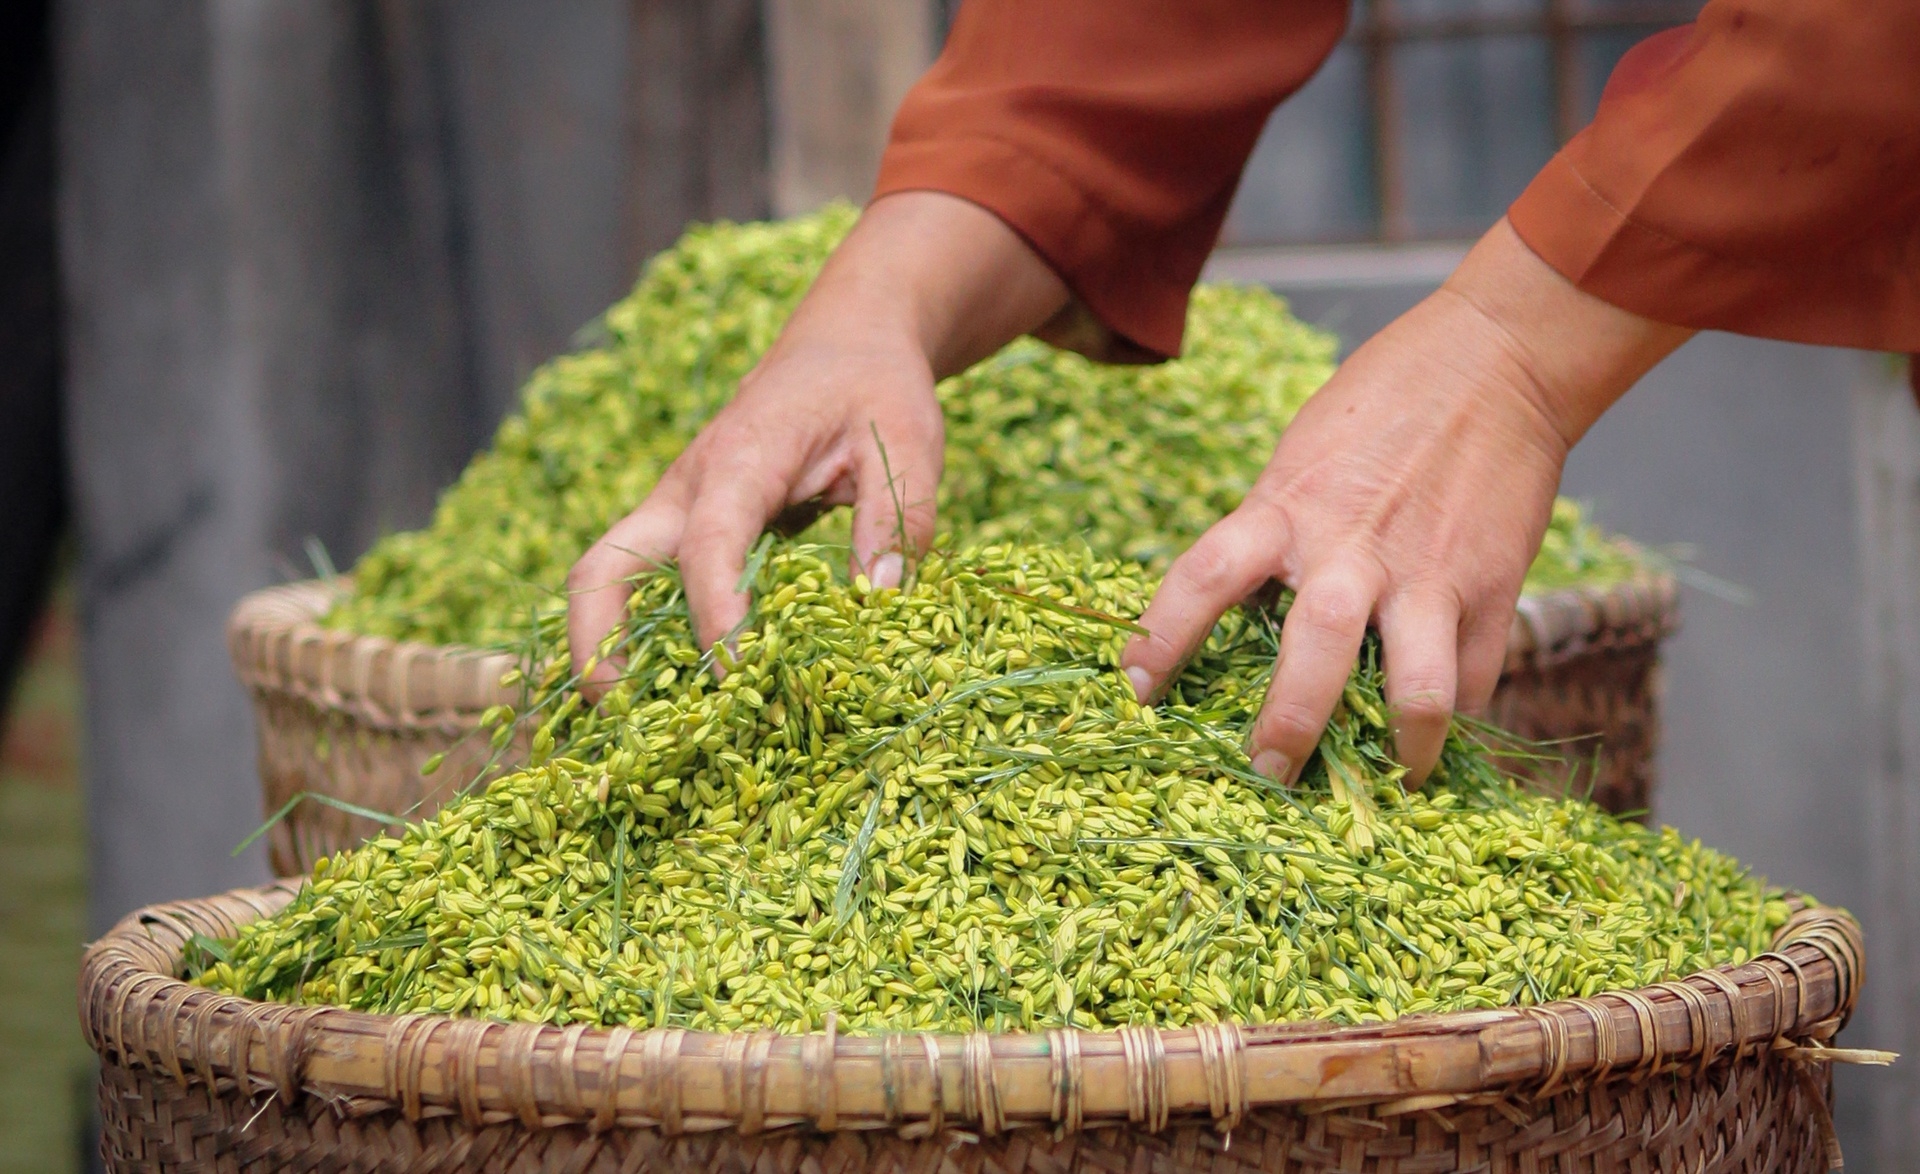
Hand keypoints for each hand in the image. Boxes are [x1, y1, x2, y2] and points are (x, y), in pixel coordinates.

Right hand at [567, 192, 1069, 688]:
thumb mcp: (909, 438)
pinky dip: (643, 636)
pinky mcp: (686, 529)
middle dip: (597, 638)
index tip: (734, 674)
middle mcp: (687, 487)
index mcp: (740, 459)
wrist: (845, 344)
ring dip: (608, 647)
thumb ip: (898, 515)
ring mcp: (677, 509)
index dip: (715, 612)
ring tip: (637, 723)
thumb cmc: (875, 387)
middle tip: (616, 710)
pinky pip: (644, 585)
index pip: (710, 544)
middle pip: (605, 564)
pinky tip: (675, 693)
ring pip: (609, 577)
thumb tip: (880, 598)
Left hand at [1119, 219, 1692, 783]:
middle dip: (1286, 728)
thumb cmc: (1382, 404)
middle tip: (1265, 772)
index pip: (1202, 576)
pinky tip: (1430, 732)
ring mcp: (1431, 575)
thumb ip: (1273, 532)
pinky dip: (1452, 717)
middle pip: (1313, 657)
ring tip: (1379, 780)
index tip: (1137, 687)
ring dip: (1396, 750)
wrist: (1498, 360)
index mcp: (1288, 505)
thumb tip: (1242, 612)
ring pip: (1416, 692)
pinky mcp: (1495, 589)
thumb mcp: (1300, 459)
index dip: (1160, 638)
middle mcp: (1354, 548)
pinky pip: (1474, 680)